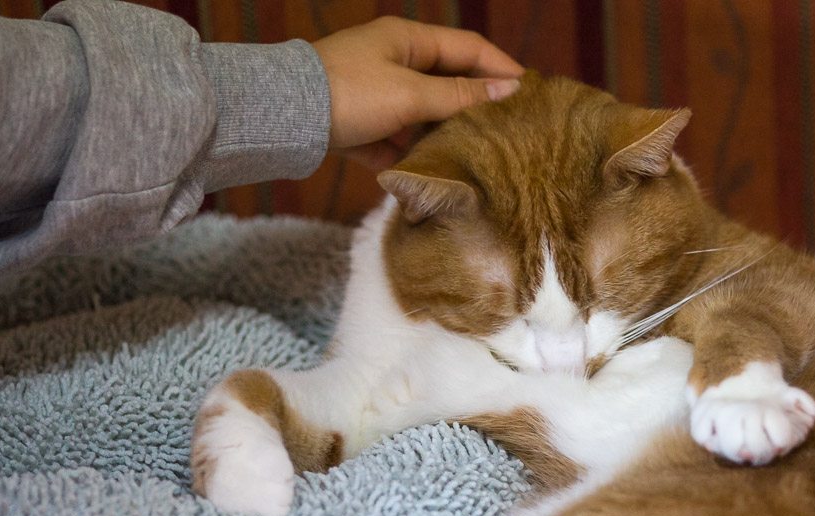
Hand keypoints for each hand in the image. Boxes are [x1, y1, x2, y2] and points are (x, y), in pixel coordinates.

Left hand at [312, 16, 522, 169]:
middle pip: (447, 82)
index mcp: (408, 40)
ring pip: (422, 114)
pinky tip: (426, 176)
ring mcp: (374, 94)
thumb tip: (506, 91)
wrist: (284, 118)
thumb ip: (458, 96)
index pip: (470, 48)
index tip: (530, 92)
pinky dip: (409, 155)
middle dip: (475, 104)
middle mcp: (393, 61)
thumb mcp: (411, 94)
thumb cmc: (349, 93)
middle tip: (507, 130)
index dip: (502, 68)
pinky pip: (393, 140)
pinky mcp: (357, 126)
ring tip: (472, 158)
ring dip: (444, 133)